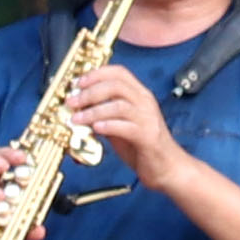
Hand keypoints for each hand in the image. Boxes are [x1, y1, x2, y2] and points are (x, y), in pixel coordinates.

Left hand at [71, 65, 196, 195]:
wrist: (167, 166)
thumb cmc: (142, 146)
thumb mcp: (120, 124)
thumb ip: (104, 114)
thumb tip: (79, 107)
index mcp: (140, 95)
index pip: (119, 72)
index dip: (96, 74)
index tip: (77, 82)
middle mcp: (145, 103)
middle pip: (116, 86)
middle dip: (89, 92)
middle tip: (72, 101)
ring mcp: (148, 119)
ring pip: (118, 106)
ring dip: (93, 111)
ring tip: (76, 119)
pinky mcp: (147, 137)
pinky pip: (126, 127)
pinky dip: (108, 126)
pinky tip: (95, 129)